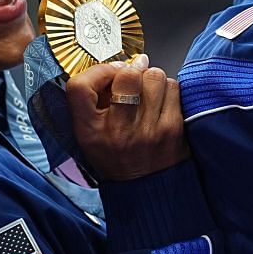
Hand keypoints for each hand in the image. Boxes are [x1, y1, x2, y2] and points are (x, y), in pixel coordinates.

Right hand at [64, 54, 187, 182]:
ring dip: (150, 78)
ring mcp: (148, 129)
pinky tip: (160, 102)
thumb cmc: (116, 157)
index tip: (106, 77)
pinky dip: (167, 89)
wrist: (147, 189)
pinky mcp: (173, 128)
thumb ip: (93, 101)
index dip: (97, 72)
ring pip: (154, 76)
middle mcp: (118, 129)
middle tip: (130, 80)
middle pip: (126, 75)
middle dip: (130, 71)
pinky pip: (172, 87)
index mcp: (90, 131)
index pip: (80, 86)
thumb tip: (119, 64)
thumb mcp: (89, 135)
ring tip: (146, 92)